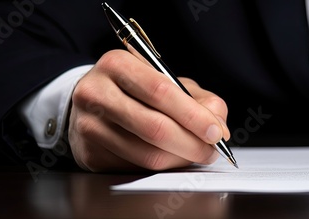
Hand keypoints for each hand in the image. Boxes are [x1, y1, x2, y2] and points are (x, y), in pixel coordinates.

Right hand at [68, 49, 229, 171]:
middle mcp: (95, 93)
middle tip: (211, 150)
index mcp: (117, 65)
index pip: (160, 92)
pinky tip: (171, 158)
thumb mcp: (168, 82)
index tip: (215, 132)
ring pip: (147, 154)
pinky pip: (136, 168)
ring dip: (180, 159)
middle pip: (154, 127)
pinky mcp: (89, 154)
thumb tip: (219, 129)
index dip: (193, 116)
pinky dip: (162, 167)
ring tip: (195, 154)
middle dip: (192, 144)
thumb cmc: (136, 90)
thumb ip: (200, 100)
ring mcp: (88, 126)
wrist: (93, 103)